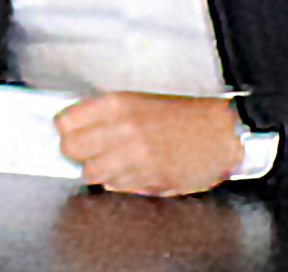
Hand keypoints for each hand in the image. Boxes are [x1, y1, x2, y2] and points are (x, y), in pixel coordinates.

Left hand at [51, 90, 248, 196]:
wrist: (222, 133)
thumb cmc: (185, 116)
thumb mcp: (141, 101)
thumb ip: (107, 114)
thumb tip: (78, 127)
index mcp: (118, 105)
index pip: (65, 120)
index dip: (66, 127)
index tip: (71, 130)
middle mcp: (122, 130)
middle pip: (69, 148)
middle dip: (76, 151)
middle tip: (88, 149)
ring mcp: (133, 157)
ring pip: (89, 172)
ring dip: (97, 169)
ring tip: (112, 162)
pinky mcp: (146, 179)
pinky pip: (114, 186)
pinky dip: (119, 181)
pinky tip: (133, 170)